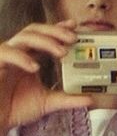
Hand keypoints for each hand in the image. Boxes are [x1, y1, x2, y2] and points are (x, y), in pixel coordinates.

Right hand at [0, 20, 91, 135]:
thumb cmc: (16, 108)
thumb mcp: (47, 102)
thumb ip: (68, 99)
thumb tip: (90, 99)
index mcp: (30, 57)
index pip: (44, 36)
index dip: (58, 28)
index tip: (75, 27)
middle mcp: (18, 53)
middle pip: (34, 30)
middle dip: (54, 31)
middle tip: (73, 38)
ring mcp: (6, 57)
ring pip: (23, 37)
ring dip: (44, 41)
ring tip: (61, 52)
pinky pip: (5, 53)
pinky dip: (20, 57)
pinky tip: (34, 66)